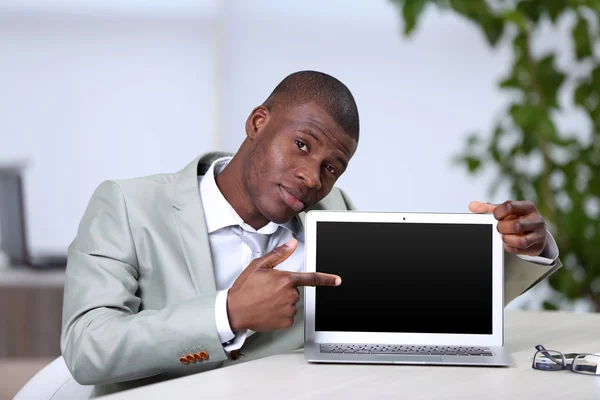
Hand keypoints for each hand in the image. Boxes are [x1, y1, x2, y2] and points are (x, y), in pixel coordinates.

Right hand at [226, 238, 340, 331]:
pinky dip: (281, 314)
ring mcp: (288, 310)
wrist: (234, 311)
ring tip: (265, 301)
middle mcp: (290, 295)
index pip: (311, 278)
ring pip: (292, 303)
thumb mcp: (259, 266)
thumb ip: (279, 254)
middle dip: (285, 289)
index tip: (337, 280)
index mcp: (286, 279)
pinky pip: (288, 316)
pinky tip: (268, 310)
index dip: (327, 279)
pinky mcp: (285, 322)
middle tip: (268, 290)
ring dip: (282, 301)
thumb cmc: (245, 288)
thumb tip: (292, 244)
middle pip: (295, 291)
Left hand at [468, 200, 546, 255]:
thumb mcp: (504, 212)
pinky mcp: (536, 246)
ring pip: (520, 240)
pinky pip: (521, 250)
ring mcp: (538, 234)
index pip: (510, 206)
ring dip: (506, 239)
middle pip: (515, 225)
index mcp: (527, 207)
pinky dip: (510, 247)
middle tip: (499, 228)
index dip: (498, 212)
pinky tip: (507, 243)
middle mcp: (536, 219)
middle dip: (501, 228)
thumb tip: (472, 206)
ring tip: (502, 236)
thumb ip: (488, 209)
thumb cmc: (516, 219)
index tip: (495, 216)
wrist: (534, 233)